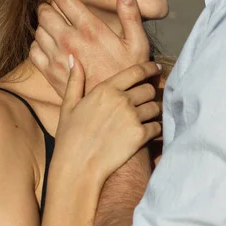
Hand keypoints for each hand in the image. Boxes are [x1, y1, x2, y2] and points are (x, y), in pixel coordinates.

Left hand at [30, 0, 149, 96]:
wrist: (114, 107)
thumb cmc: (128, 74)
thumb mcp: (138, 44)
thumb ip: (131, 16)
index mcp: (90, 29)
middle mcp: (70, 40)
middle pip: (45, 13)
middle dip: (45, 5)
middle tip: (50, 4)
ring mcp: (58, 57)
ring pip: (38, 31)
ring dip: (42, 25)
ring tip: (50, 24)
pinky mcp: (50, 73)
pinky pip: (33, 52)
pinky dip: (37, 45)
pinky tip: (47, 45)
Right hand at [51, 58, 161, 187]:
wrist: (77, 167)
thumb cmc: (69, 138)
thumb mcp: (68, 106)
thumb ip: (74, 80)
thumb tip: (73, 58)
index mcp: (105, 89)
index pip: (136, 72)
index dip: (149, 68)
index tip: (156, 68)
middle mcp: (121, 99)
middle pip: (148, 89)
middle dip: (150, 93)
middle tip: (148, 99)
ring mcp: (132, 117)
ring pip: (155, 107)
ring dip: (153, 111)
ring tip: (148, 117)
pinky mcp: (140, 135)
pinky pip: (157, 126)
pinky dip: (156, 129)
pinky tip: (150, 132)